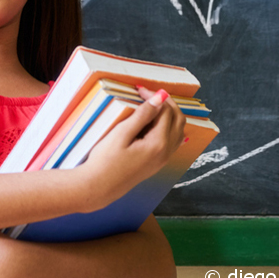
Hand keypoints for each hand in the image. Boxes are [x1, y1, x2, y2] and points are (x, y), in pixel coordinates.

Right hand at [77, 88, 186, 210]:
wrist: (100, 187)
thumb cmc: (105, 161)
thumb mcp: (121, 134)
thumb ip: (142, 115)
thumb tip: (159, 98)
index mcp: (158, 143)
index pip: (165, 111)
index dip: (155, 97)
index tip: (140, 90)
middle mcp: (166, 152)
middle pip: (178, 119)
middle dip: (167, 103)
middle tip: (150, 94)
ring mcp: (163, 159)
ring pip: (179, 130)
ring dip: (170, 115)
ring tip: (153, 105)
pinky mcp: (158, 163)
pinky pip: (173, 141)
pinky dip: (170, 128)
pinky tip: (159, 124)